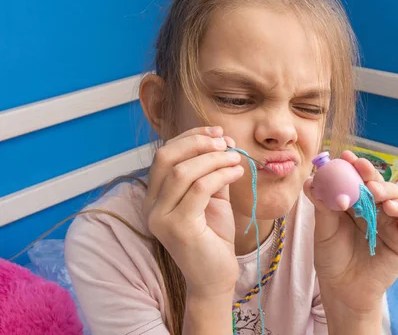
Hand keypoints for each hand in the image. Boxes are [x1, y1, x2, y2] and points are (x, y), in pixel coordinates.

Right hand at [143, 126, 243, 297]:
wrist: (216, 276)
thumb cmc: (214, 236)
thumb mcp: (212, 196)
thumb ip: (210, 171)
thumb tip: (222, 141)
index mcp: (154, 195)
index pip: (164, 154)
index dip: (190, 137)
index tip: (217, 132)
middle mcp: (150, 205)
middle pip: (166, 157)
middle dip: (198, 143)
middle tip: (225, 142)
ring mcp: (160, 217)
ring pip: (182, 171)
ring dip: (213, 158)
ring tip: (236, 158)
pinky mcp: (178, 227)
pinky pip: (199, 189)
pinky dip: (220, 175)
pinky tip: (237, 172)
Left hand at [304, 150, 397, 316]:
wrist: (343, 290)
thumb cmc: (333, 259)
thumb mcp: (324, 231)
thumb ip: (322, 206)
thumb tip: (311, 181)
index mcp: (355, 202)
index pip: (357, 178)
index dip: (352, 165)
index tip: (345, 156)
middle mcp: (375, 207)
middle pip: (377, 182)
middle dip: (369, 172)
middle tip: (360, 166)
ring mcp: (392, 220)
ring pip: (397, 194)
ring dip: (386, 189)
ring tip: (373, 191)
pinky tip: (390, 207)